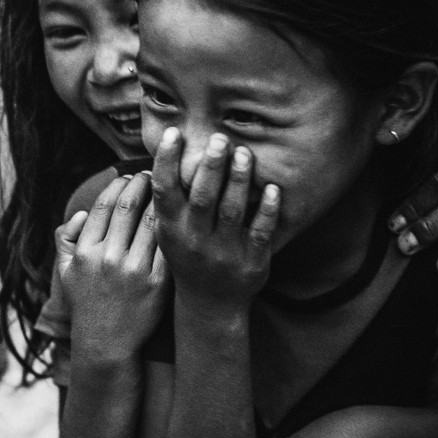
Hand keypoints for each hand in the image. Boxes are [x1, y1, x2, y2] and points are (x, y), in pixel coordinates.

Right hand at [54, 171, 169, 362]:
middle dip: (142, 183)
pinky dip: (174, 227)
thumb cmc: (86, 304)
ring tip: (168, 190)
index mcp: (85, 251)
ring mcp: (134, 271)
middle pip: (128, 206)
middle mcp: (108, 257)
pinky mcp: (157, 284)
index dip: (118, 184)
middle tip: (152, 174)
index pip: (103, 204)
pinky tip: (180, 217)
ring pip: (152, 221)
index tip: (129, 176)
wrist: (106, 344)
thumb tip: (81, 213)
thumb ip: (66, 239)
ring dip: (161, 200)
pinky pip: (168, 246)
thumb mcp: (65, 273)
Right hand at [152, 128, 278, 306]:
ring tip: (245, 153)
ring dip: (239, 180)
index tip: (174, 132)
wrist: (209, 304)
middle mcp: (194, 239)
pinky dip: (268, 210)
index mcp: (171, 228)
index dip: (166, 160)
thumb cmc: (187, 255)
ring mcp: (223, 251)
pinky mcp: (250, 261)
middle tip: (219, 138)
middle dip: (211, 166)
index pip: (164, 190)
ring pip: (232, 211)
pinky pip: (260, 232)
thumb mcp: (167, 231)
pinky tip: (274, 188)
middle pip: (203, 198)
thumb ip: (166, 199)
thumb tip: (163, 150)